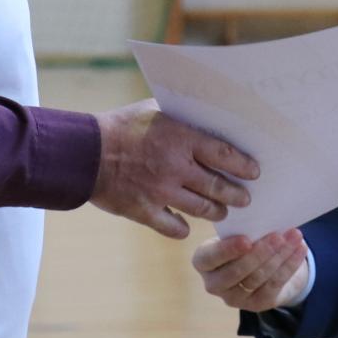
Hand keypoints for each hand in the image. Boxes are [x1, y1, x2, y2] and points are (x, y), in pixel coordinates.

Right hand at [89, 98, 259, 238]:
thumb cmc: (119, 126)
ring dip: (216, 211)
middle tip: (245, 198)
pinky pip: (174, 227)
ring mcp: (161, 192)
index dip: (244, 165)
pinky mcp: (144, 211)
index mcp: (181, 138)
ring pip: (202, 209)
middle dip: (237, 195)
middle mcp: (176, 167)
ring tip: (221, 210)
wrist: (82, 152)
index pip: (225, 154)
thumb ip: (180, 116)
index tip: (254, 172)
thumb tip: (205, 113)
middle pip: (219, 187)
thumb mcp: (152, 110)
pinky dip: (183, 227)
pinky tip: (186, 223)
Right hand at [191, 230, 310, 311]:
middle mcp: (214, 284)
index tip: (247, 240)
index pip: (211, 258)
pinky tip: (299, 250)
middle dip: (260, 253)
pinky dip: (289, 266)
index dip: (228, 250)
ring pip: (259, 278)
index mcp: (203, 261)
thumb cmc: (242, 240)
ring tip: (294, 237)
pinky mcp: (256, 304)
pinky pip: (275, 284)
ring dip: (280, 256)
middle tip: (278, 236)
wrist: (257, 264)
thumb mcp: (234, 233)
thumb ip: (241, 229)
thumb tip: (264, 218)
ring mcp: (235, 298)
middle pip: (237, 271)